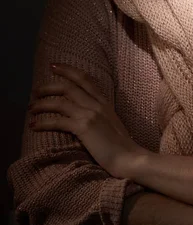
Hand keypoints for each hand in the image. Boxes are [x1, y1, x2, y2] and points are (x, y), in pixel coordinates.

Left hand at [28, 63, 149, 178]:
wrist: (130, 158)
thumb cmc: (122, 147)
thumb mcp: (112, 123)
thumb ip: (100, 115)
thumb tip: (85, 115)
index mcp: (104, 102)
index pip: (85, 79)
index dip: (68, 70)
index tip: (54, 66)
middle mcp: (97, 104)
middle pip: (69, 87)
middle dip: (49, 86)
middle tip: (35, 90)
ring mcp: (90, 114)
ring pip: (60, 102)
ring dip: (42, 104)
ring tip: (31, 108)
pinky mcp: (83, 128)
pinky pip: (58, 121)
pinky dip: (43, 122)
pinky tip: (33, 125)